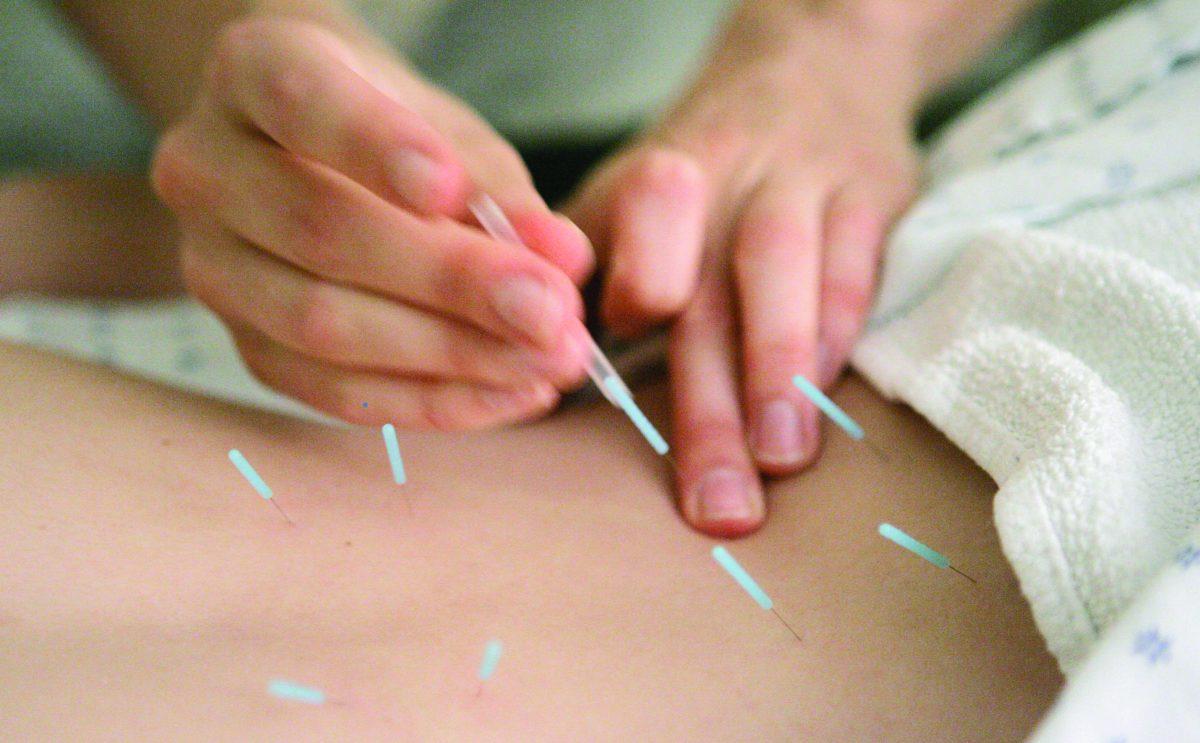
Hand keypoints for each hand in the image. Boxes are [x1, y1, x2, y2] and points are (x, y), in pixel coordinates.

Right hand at [152, 15, 594, 428]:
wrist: (320, 163)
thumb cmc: (396, 134)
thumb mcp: (450, 134)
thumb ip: (498, 191)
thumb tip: (561, 260)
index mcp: (251, 72)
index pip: (300, 99)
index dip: (374, 146)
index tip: (452, 189)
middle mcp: (207, 168)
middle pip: (320, 230)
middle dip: (450, 281)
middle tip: (552, 312)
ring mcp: (210, 264)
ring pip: (320, 324)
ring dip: (452, 354)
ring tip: (548, 361)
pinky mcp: (245, 344)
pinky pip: (332, 390)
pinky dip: (432, 400)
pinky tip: (510, 393)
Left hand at [565, 3, 920, 535]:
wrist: (811, 58)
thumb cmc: (701, 166)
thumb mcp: (629, 196)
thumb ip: (590, 278)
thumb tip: (535, 381)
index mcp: (651, 181)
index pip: (637, 225)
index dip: (638, 276)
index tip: (631, 341)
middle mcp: (723, 177)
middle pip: (709, 291)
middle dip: (709, 402)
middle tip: (713, 506)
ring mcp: (801, 181)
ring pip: (787, 273)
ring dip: (781, 370)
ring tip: (780, 459)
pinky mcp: (871, 193)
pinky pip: (856, 268)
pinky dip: (839, 336)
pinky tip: (824, 402)